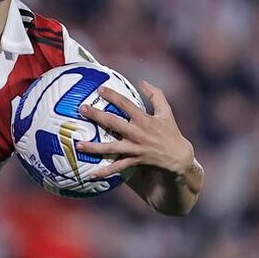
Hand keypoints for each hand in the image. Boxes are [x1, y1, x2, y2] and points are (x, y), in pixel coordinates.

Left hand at [76, 80, 195, 179]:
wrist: (180, 157)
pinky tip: (91, 175)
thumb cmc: (170, 132)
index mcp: (144, 119)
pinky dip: (105, 172)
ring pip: (111, 148)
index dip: (113, 96)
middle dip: (97, 116)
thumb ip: (156, 95)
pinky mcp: (134, 161)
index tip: (99, 90)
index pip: (126, 104)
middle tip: (82, 109)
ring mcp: (135, 148)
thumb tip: (143, 82)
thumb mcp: (166, 112)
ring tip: (78, 145)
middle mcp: (137, 133)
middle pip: (114, 123)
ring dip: (94, 147)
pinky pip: (117, 167)